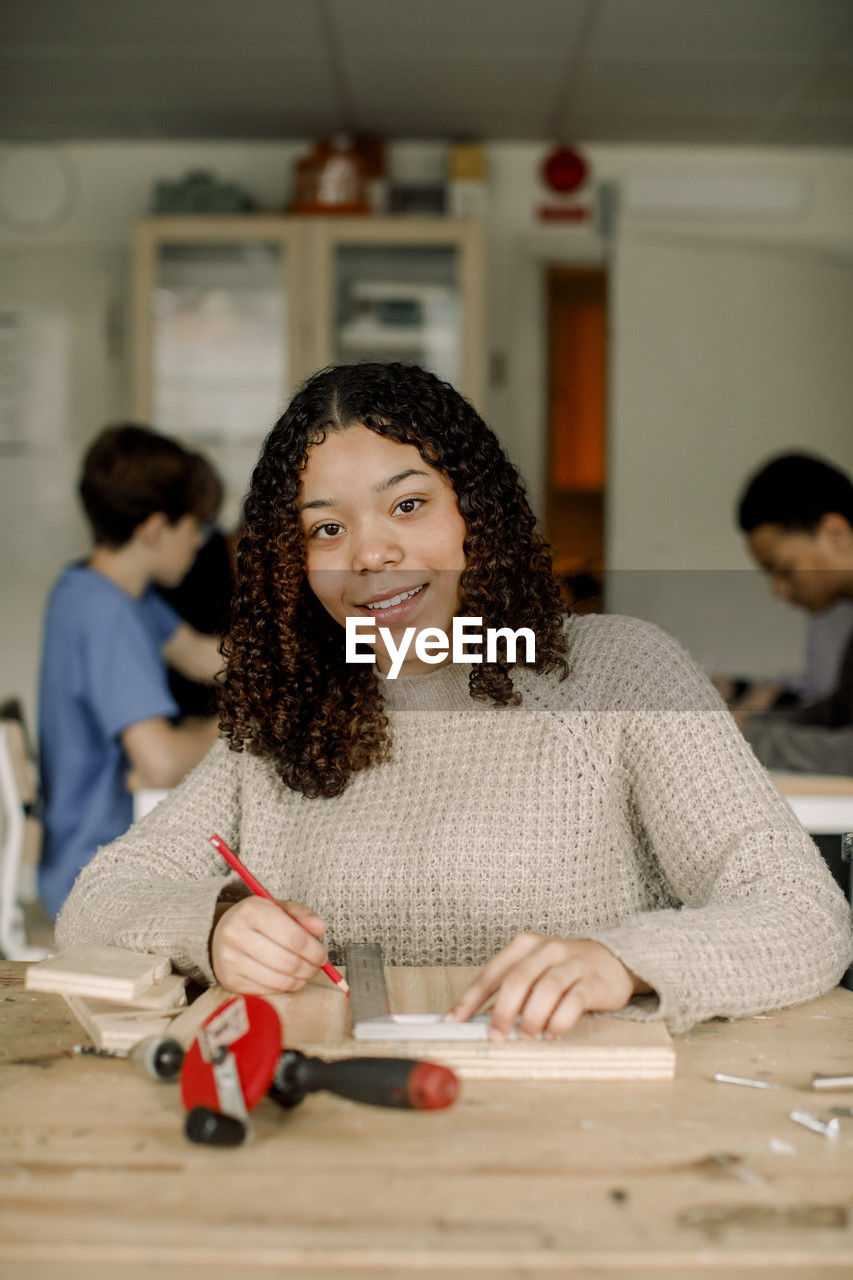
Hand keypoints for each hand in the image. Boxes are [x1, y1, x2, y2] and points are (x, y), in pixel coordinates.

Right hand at [210, 897, 328, 994]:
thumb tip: (320, 928)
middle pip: (287, 961)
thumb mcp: (278, 908)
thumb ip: (302, 914)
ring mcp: (230, 960)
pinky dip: (283, 988)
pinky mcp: (229, 980)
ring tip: (304, 973)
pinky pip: (266, 991)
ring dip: (299, 980)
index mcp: (251, 911)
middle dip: (309, 967)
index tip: (322, 955)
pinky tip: (286, 978)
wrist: (219, 933)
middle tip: (316, 966)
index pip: (293, 937)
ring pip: (278, 980)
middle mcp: (236, 934)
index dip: (314, 950)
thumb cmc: (255, 920)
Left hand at [446, 935, 649, 1040]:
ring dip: (532, 1018)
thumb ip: (512, 991)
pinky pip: (574, 1000)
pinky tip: (552, 1033)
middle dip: (503, 1011)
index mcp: (525, 945)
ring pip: (546, 988)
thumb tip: (483, 1019)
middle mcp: (547, 949)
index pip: (493, 973)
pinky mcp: (593, 980)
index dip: (471, 998)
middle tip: (496, 1036)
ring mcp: (572, 962)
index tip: (455, 1021)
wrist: (613, 959)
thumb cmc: (564, 969)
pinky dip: (559, 1020)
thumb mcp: (534, 971)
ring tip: (526, 1037)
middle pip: (518, 979)